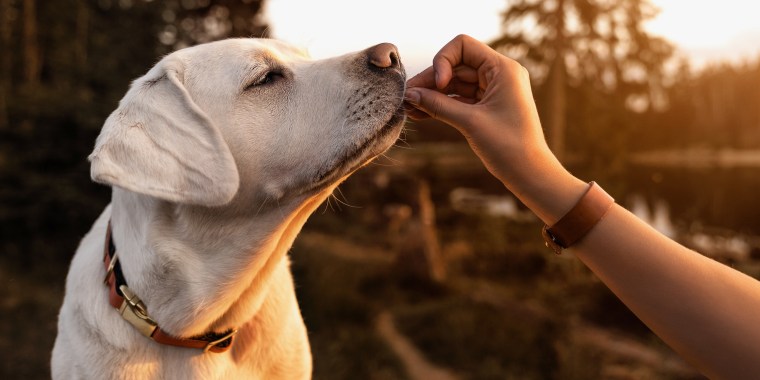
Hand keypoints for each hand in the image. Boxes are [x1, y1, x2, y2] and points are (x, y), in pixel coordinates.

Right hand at [405, 34, 584, 223]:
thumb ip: (438, 105)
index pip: (463, 46)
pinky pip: (459, 99)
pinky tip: (420, 113)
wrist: (529, 173)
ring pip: (455, 83)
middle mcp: (499, 74)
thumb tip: (409, 95)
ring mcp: (493, 90)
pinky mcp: (487, 106)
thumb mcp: (470, 122)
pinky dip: (442, 105)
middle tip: (406, 97)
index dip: (443, 60)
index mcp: (503, 69)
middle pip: (455, 65)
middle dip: (431, 81)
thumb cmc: (508, 146)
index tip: (437, 85)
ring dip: (433, 94)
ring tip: (409, 108)